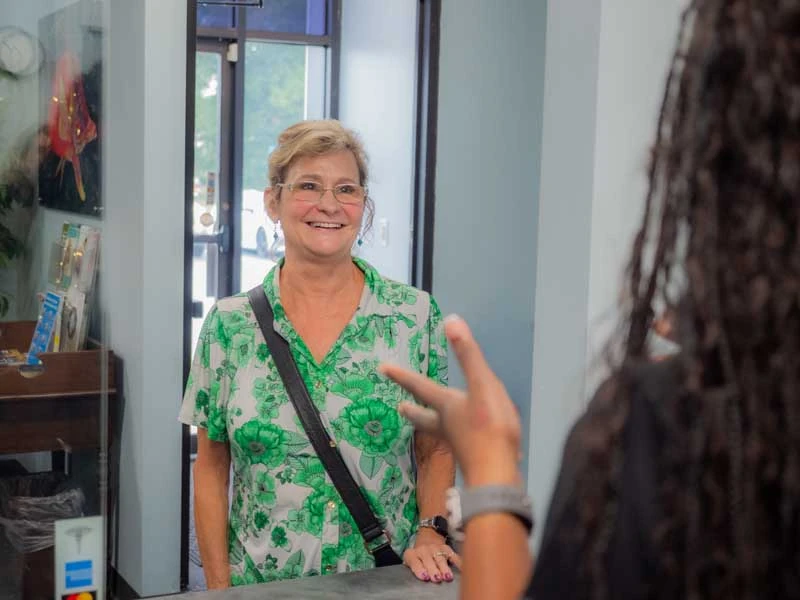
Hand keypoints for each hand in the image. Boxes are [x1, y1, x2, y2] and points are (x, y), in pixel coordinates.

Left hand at [379, 315, 521, 486]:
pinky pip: (461, 443)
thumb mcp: (482, 384)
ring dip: (430, 425)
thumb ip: (467, 354)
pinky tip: (466, 440)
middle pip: (425, 417)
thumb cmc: (490, 428)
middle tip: (399, 408)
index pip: (420, 386)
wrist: (499, 474)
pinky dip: (457, 438)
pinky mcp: (474, 457)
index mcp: (447, 406)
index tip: (383, 368)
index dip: (402, 375)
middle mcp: (448, 425)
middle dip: (413, 410)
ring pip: (440, 432)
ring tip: (423, 424)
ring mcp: (459, 444)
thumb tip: (451, 321)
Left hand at [402, 529, 460, 582]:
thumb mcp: (410, 559)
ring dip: (444, 568)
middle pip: (428, 560)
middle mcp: (424, 550)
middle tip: (436, 578)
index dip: (418, 569)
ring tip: (447, 577)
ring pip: (440, 558)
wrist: (427, 535)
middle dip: (432, 569)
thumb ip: (412, 568)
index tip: (424, 577)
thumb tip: (416, 579)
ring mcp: (436, 548)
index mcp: (413, 554)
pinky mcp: (447, 548)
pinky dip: (458, 563)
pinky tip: (461, 570)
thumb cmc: (418, 554)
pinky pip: (453, 556)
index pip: (414, 562)